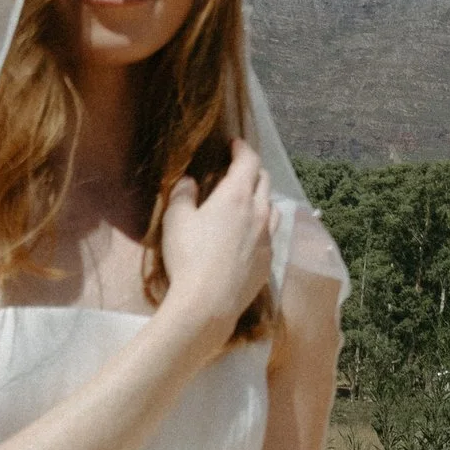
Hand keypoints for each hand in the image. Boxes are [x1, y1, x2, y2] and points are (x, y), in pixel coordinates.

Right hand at [160, 144, 272, 350]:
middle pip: (264, 181)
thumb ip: (182, 195)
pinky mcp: (268, 261)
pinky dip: (262, 225)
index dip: (242, 149)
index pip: (249, 162)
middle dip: (253, 171)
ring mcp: (267, 238)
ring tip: (248, 202)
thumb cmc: (189, 257)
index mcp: (236, 196)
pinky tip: (249, 235)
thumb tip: (188, 181)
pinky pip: (270, 234)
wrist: (209, 303)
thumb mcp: (176, 220)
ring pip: (273, 208)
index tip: (235, 145)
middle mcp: (259, 212)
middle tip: (238, 171)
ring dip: (261, 198)